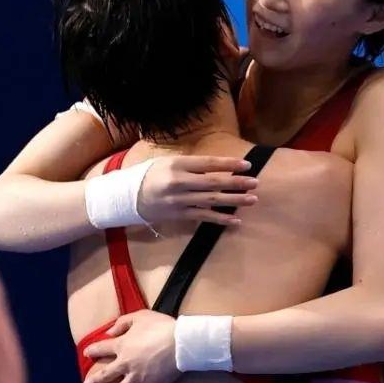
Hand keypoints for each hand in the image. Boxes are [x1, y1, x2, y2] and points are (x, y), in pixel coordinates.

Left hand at [83, 310, 178, 382]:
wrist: (179, 342)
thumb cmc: (161, 326)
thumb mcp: (140, 316)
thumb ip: (122, 323)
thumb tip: (108, 332)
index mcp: (122, 345)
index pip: (102, 347)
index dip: (94, 350)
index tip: (87, 353)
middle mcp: (125, 364)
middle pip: (106, 374)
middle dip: (96, 380)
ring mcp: (136, 378)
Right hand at [138, 156, 258, 226]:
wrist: (128, 197)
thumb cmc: (151, 174)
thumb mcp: (168, 162)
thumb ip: (191, 164)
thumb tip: (217, 166)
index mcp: (177, 165)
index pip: (209, 163)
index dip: (229, 164)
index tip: (247, 165)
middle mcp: (179, 182)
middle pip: (213, 182)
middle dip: (237, 183)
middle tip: (255, 183)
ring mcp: (179, 200)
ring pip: (211, 201)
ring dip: (234, 201)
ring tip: (252, 200)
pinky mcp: (179, 215)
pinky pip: (203, 217)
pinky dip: (220, 219)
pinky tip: (236, 220)